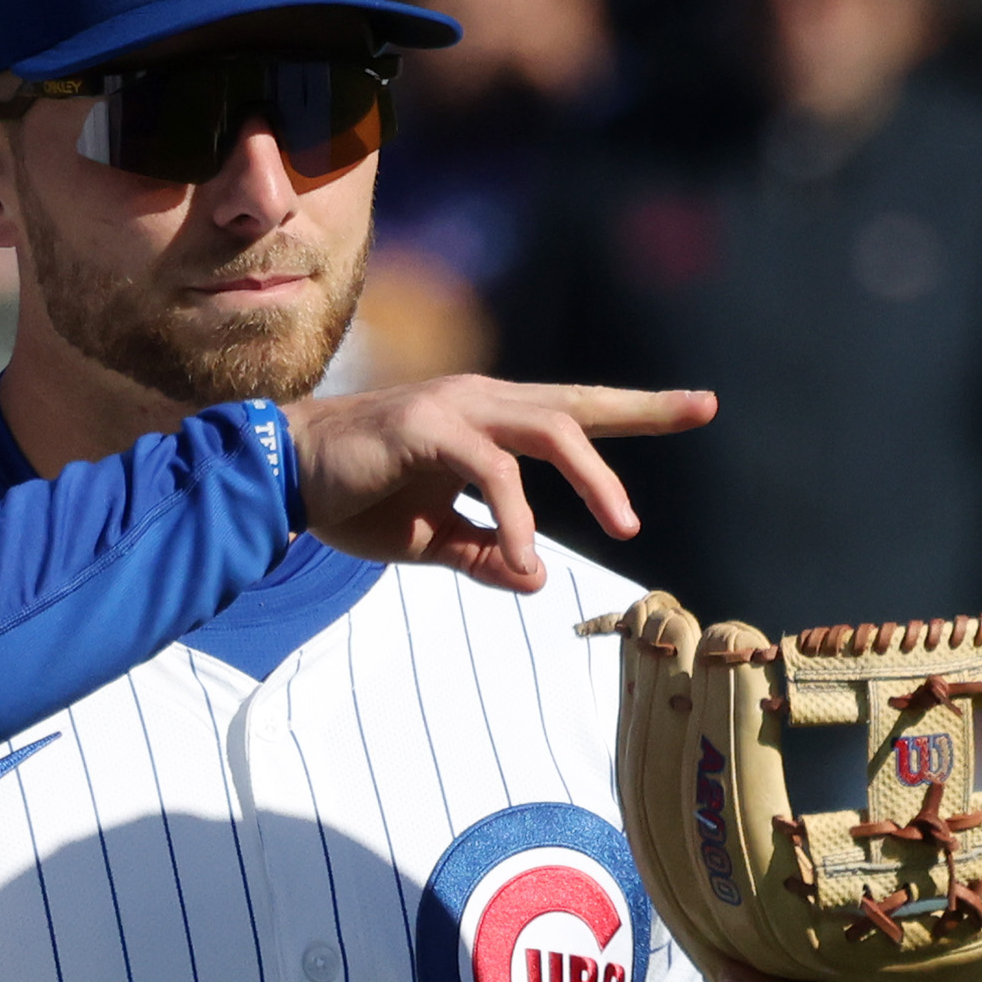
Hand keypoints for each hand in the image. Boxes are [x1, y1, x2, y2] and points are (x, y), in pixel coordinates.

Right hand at [279, 377, 714, 592]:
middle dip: (642, 409)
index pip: (572, 412)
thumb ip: (485, 554)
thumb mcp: (432, 539)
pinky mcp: (427, 429)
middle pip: (576, 405)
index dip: (636, 410)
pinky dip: (517, 517)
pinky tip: (522, 558)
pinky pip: (493, 472)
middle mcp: (479, 401)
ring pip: (548, 430)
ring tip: (622, 528)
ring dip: (594, 478)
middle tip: (700, 410)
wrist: (281, 482)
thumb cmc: (353, 502)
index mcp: (486, 421)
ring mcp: (454, 409)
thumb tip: (537, 580)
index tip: (697, 404)